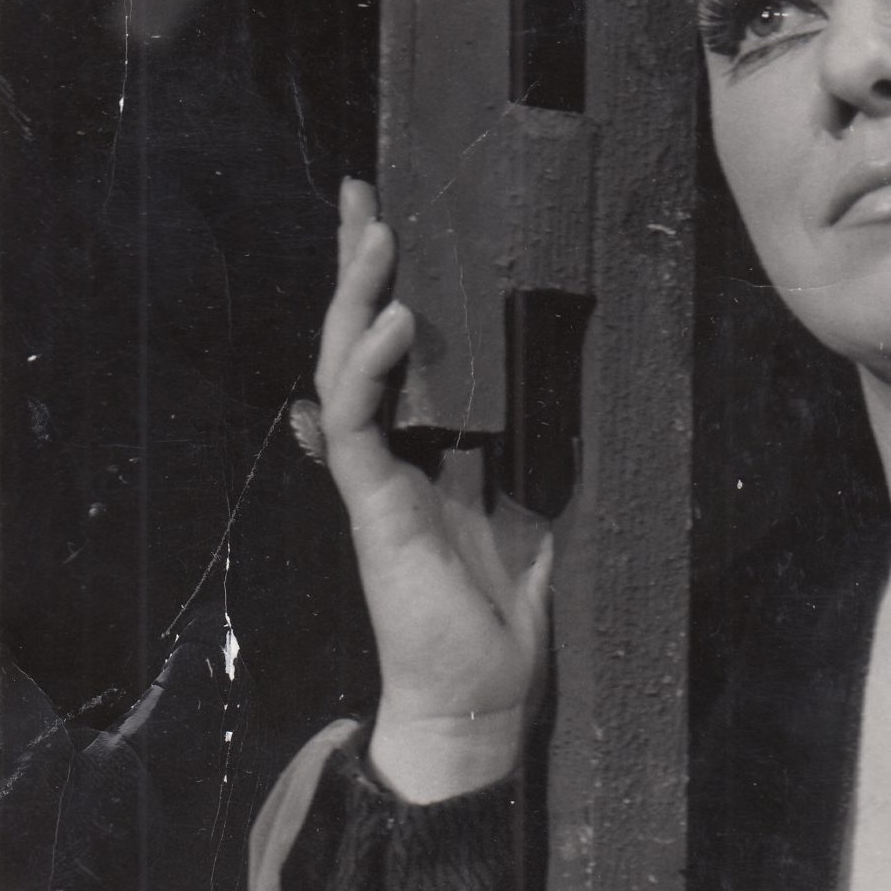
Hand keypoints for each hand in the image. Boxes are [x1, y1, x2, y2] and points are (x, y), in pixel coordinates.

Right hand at [310, 180, 552, 801]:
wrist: (478, 696)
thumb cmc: (501, 620)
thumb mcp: (533, 518)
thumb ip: (527, 463)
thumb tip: (547, 408)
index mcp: (425, 450)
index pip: (399, 353)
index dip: (391, 289)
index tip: (393, 220)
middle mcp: (390, 454)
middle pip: (356, 342)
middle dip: (355, 268)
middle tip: (360, 193)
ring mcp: (374, 477)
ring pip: (343, 367)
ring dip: (357, 298)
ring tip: (374, 233)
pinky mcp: (370, 505)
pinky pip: (357, 423)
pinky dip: (369, 369)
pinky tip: (392, 322)